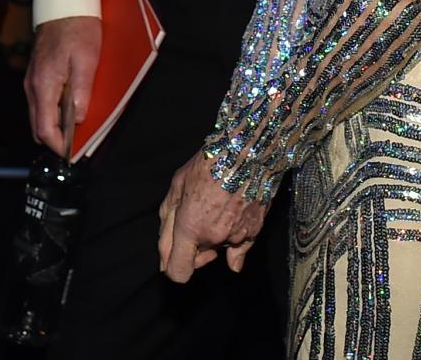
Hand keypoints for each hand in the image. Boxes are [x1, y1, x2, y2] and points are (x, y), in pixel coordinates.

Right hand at [24, 16, 101, 154]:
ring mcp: (32, 81)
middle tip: (78, 141)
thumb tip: (78, 119)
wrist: (64, 3)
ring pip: (39, 114)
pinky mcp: (37, 75)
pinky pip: (42, 102)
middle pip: (39, 126)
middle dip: (56, 137)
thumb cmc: (77, 29)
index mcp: (44, 85)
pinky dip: (53, 110)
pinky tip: (71, 105)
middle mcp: (33, 86)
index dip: (58, 145)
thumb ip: (81, 91)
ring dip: (55, 123)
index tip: (72, 153)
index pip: (44, 129)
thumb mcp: (86, 60)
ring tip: (77, 124)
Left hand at [158, 152, 266, 282]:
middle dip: (194, 247)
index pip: (178, 272)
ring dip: (215, 236)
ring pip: (219, 248)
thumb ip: (167, 223)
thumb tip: (165, 259)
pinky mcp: (255, 230)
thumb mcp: (176, 185)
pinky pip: (241, 247)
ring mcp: (237, 236)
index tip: (175, 251)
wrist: (248, 148)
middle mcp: (214, 237)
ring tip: (218, 204)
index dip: (172, 265)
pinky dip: (236, 238)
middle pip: (199, 259)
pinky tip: (234, 217)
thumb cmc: (209, 162)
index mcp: (190, 227)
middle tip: (197, 216)